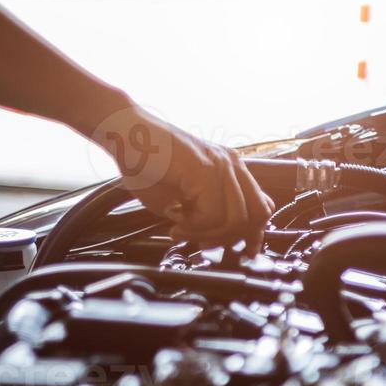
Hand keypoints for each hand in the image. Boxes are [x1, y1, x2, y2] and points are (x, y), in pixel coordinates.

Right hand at [93, 107, 273, 252]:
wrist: (124, 134)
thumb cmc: (146, 165)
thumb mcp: (180, 196)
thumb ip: (203, 212)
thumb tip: (218, 237)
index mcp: (231, 169)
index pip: (261, 207)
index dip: (253, 235)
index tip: (239, 251)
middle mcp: (232, 165)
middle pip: (257, 216)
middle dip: (228, 239)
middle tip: (200, 244)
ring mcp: (221, 165)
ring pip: (236, 219)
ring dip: (206, 234)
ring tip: (181, 231)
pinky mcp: (205, 169)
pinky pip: (212, 214)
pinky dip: (193, 226)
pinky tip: (174, 221)